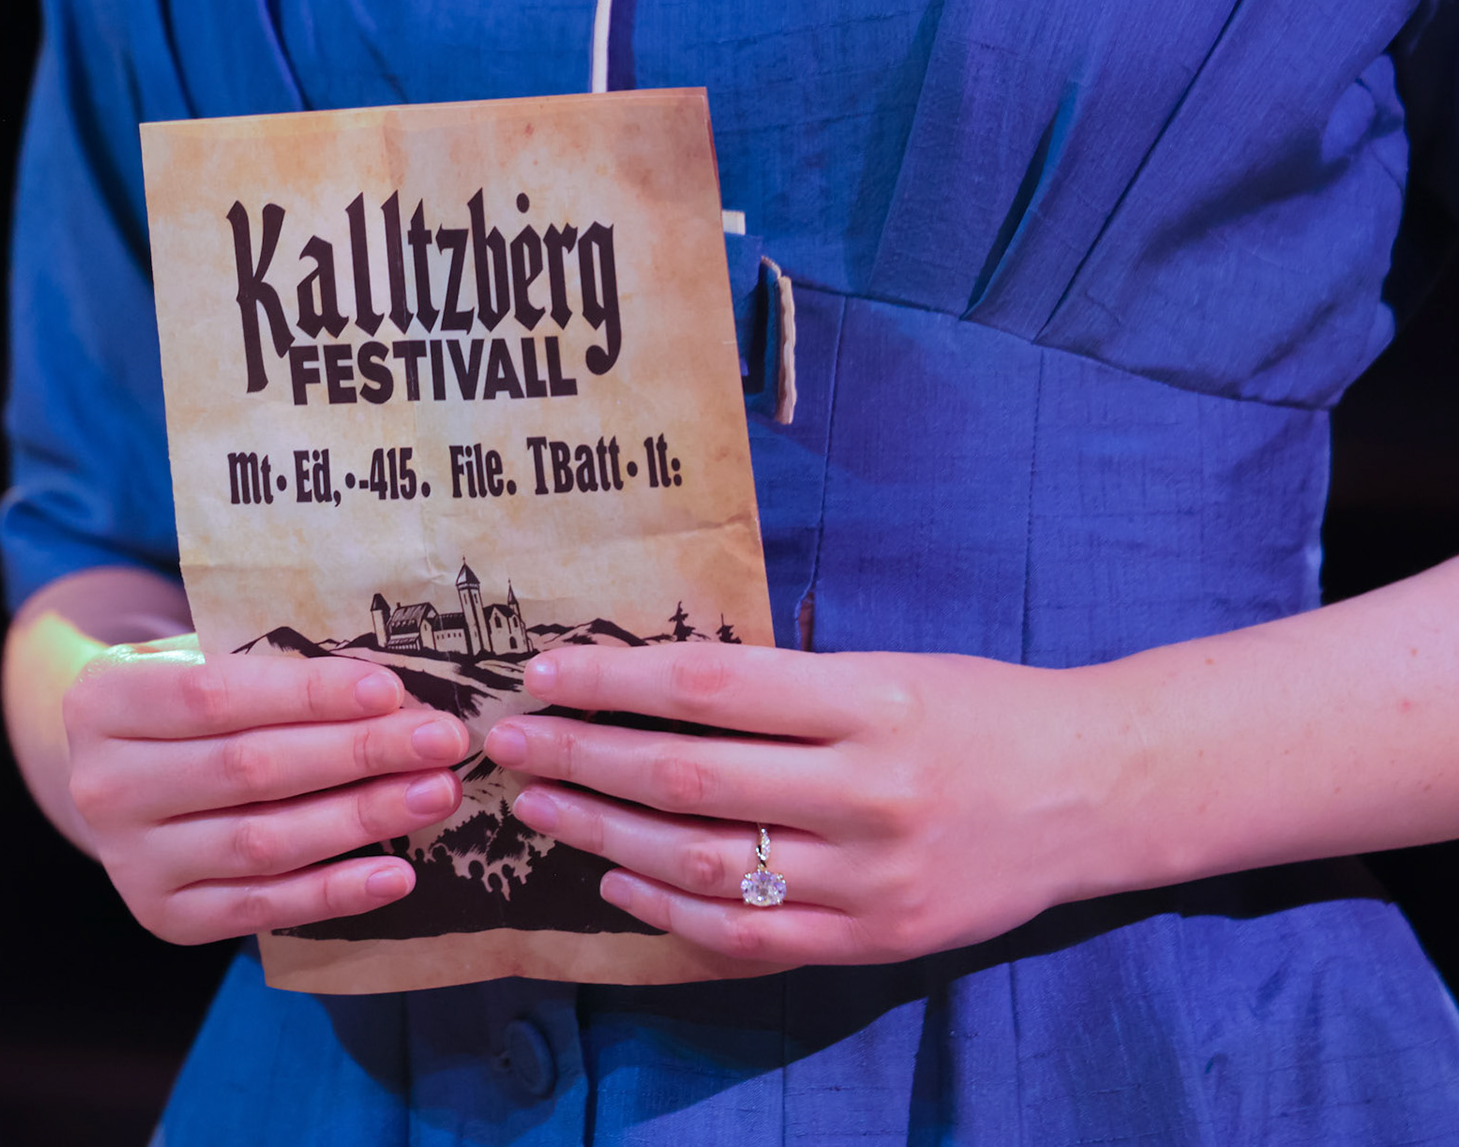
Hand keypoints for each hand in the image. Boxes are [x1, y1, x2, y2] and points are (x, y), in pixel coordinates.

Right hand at [64, 637, 469, 943]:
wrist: (120, 774)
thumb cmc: (183, 701)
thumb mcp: (198, 660)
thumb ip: (267, 668)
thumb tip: (388, 688)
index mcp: (105, 702)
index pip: (216, 695)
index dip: (308, 695)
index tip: (390, 690)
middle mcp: (104, 785)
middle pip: (250, 769)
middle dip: (358, 753)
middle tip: (439, 741)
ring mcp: (131, 859)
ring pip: (262, 842)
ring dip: (361, 819)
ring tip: (435, 794)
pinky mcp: (164, 916)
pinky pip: (260, 907)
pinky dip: (334, 893)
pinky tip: (396, 872)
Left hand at [485, 643, 1133, 964]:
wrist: (1097, 792)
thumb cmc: (980, 711)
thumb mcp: (888, 670)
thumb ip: (784, 690)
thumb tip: (647, 692)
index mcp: (871, 701)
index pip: (710, 685)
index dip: (614, 680)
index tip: (544, 672)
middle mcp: (869, 791)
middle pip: (690, 776)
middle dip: (583, 757)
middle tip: (512, 740)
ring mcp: (873, 879)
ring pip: (706, 863)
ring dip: (606, 834)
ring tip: (540, 806)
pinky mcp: (877, 940)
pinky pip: (751, 937)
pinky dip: (672, 912)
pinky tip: (617, 880)